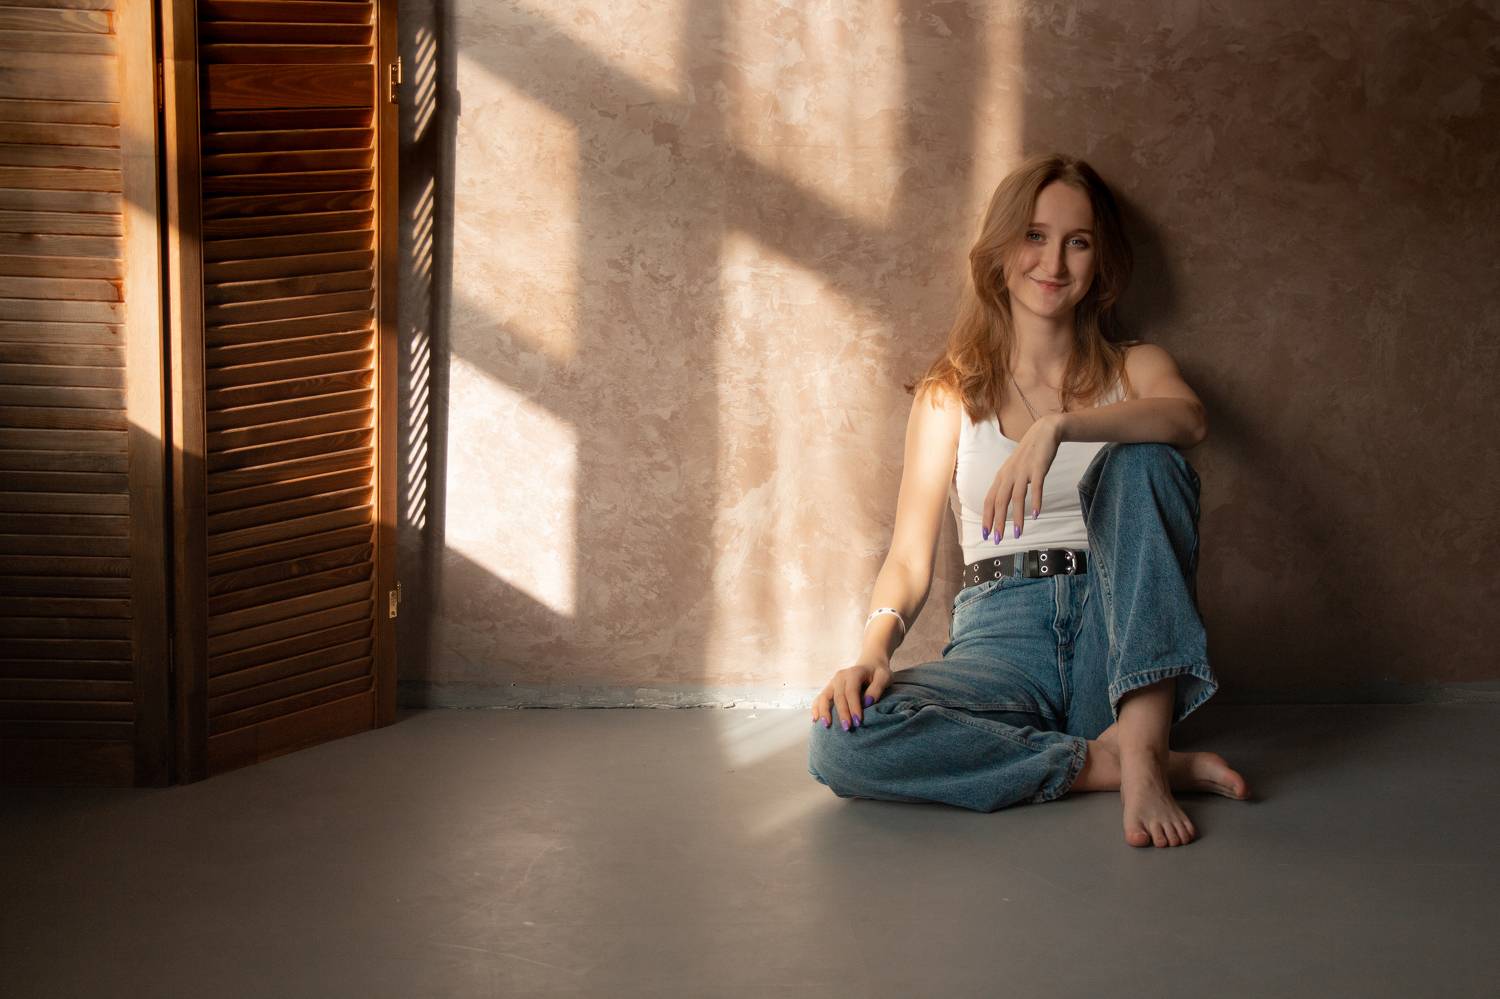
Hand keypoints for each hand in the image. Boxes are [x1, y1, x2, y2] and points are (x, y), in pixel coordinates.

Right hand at [812, 659, 892, 731]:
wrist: (870, 664)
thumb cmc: (878, 673)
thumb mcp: (884, 677)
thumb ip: (877, 689)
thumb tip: (867, 703)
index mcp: (854, 673)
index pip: (851, 692)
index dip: (854, 707)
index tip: (858, 722)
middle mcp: (840, 677)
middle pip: (838, 696)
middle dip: (842, 713)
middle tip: (847, 728)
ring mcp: (833, 682)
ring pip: (824, 697)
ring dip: (824, 712)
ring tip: (826, 725)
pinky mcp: (829, 688)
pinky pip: (819, 698)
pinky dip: (816, 708)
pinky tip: (815, 720)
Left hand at [983, 414, 1062, 540]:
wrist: (1044, 432)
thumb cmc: (1028, 455)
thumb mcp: (1013, 470)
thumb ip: (1007, 486)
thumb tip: (1000, 506)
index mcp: (1001, 477)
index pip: (989, 500)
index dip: (986, 518)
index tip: (985, 534)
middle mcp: (1009, 475)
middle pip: (999, 502)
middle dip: (997, 522)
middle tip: (997, 539)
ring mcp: (1023, 471)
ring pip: (1016, 498)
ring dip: (1017, 517)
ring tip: (1017, 534)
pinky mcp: (1038, 468)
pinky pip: (1036, 487)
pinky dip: (1035, 501)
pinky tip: (1036, 515)